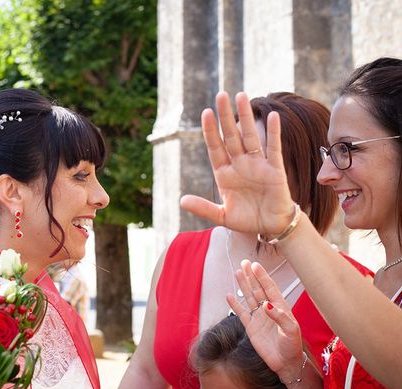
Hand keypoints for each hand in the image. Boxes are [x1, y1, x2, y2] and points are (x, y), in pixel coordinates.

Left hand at [179, 92, 293, 235]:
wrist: (271, 227)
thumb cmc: (247, 219)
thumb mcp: (221, 216)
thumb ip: (203, 208)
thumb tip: (181, 201)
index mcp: (224, 173)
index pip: (215, 147)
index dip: (211, 131)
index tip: (206, 112)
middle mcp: (240, 164)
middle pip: (231, 136)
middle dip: (226, 116)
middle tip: (221, 95)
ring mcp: (257, 165)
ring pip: (250, 136)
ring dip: (246, 117)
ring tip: (241, 95)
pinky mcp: (275, 170)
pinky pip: (274, 149)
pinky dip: (273, 134)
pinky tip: (272, 117)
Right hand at [227, 260, 303, 377]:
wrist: (286, 362)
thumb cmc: (292, 346)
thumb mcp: (291, 330)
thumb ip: (280, 316)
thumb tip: (266, 305)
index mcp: (280, 307)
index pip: (269, 288)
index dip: (262, 276)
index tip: (255, 265)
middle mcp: (269, 310)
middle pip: (257, 289)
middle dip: (251, 275)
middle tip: (244, 263)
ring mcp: (259, 318)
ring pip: (249, 297)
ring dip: (243, 285)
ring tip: (237, 273)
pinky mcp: (251, 327)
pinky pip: (241, 313)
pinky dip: (235, 304)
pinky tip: (229, 295)